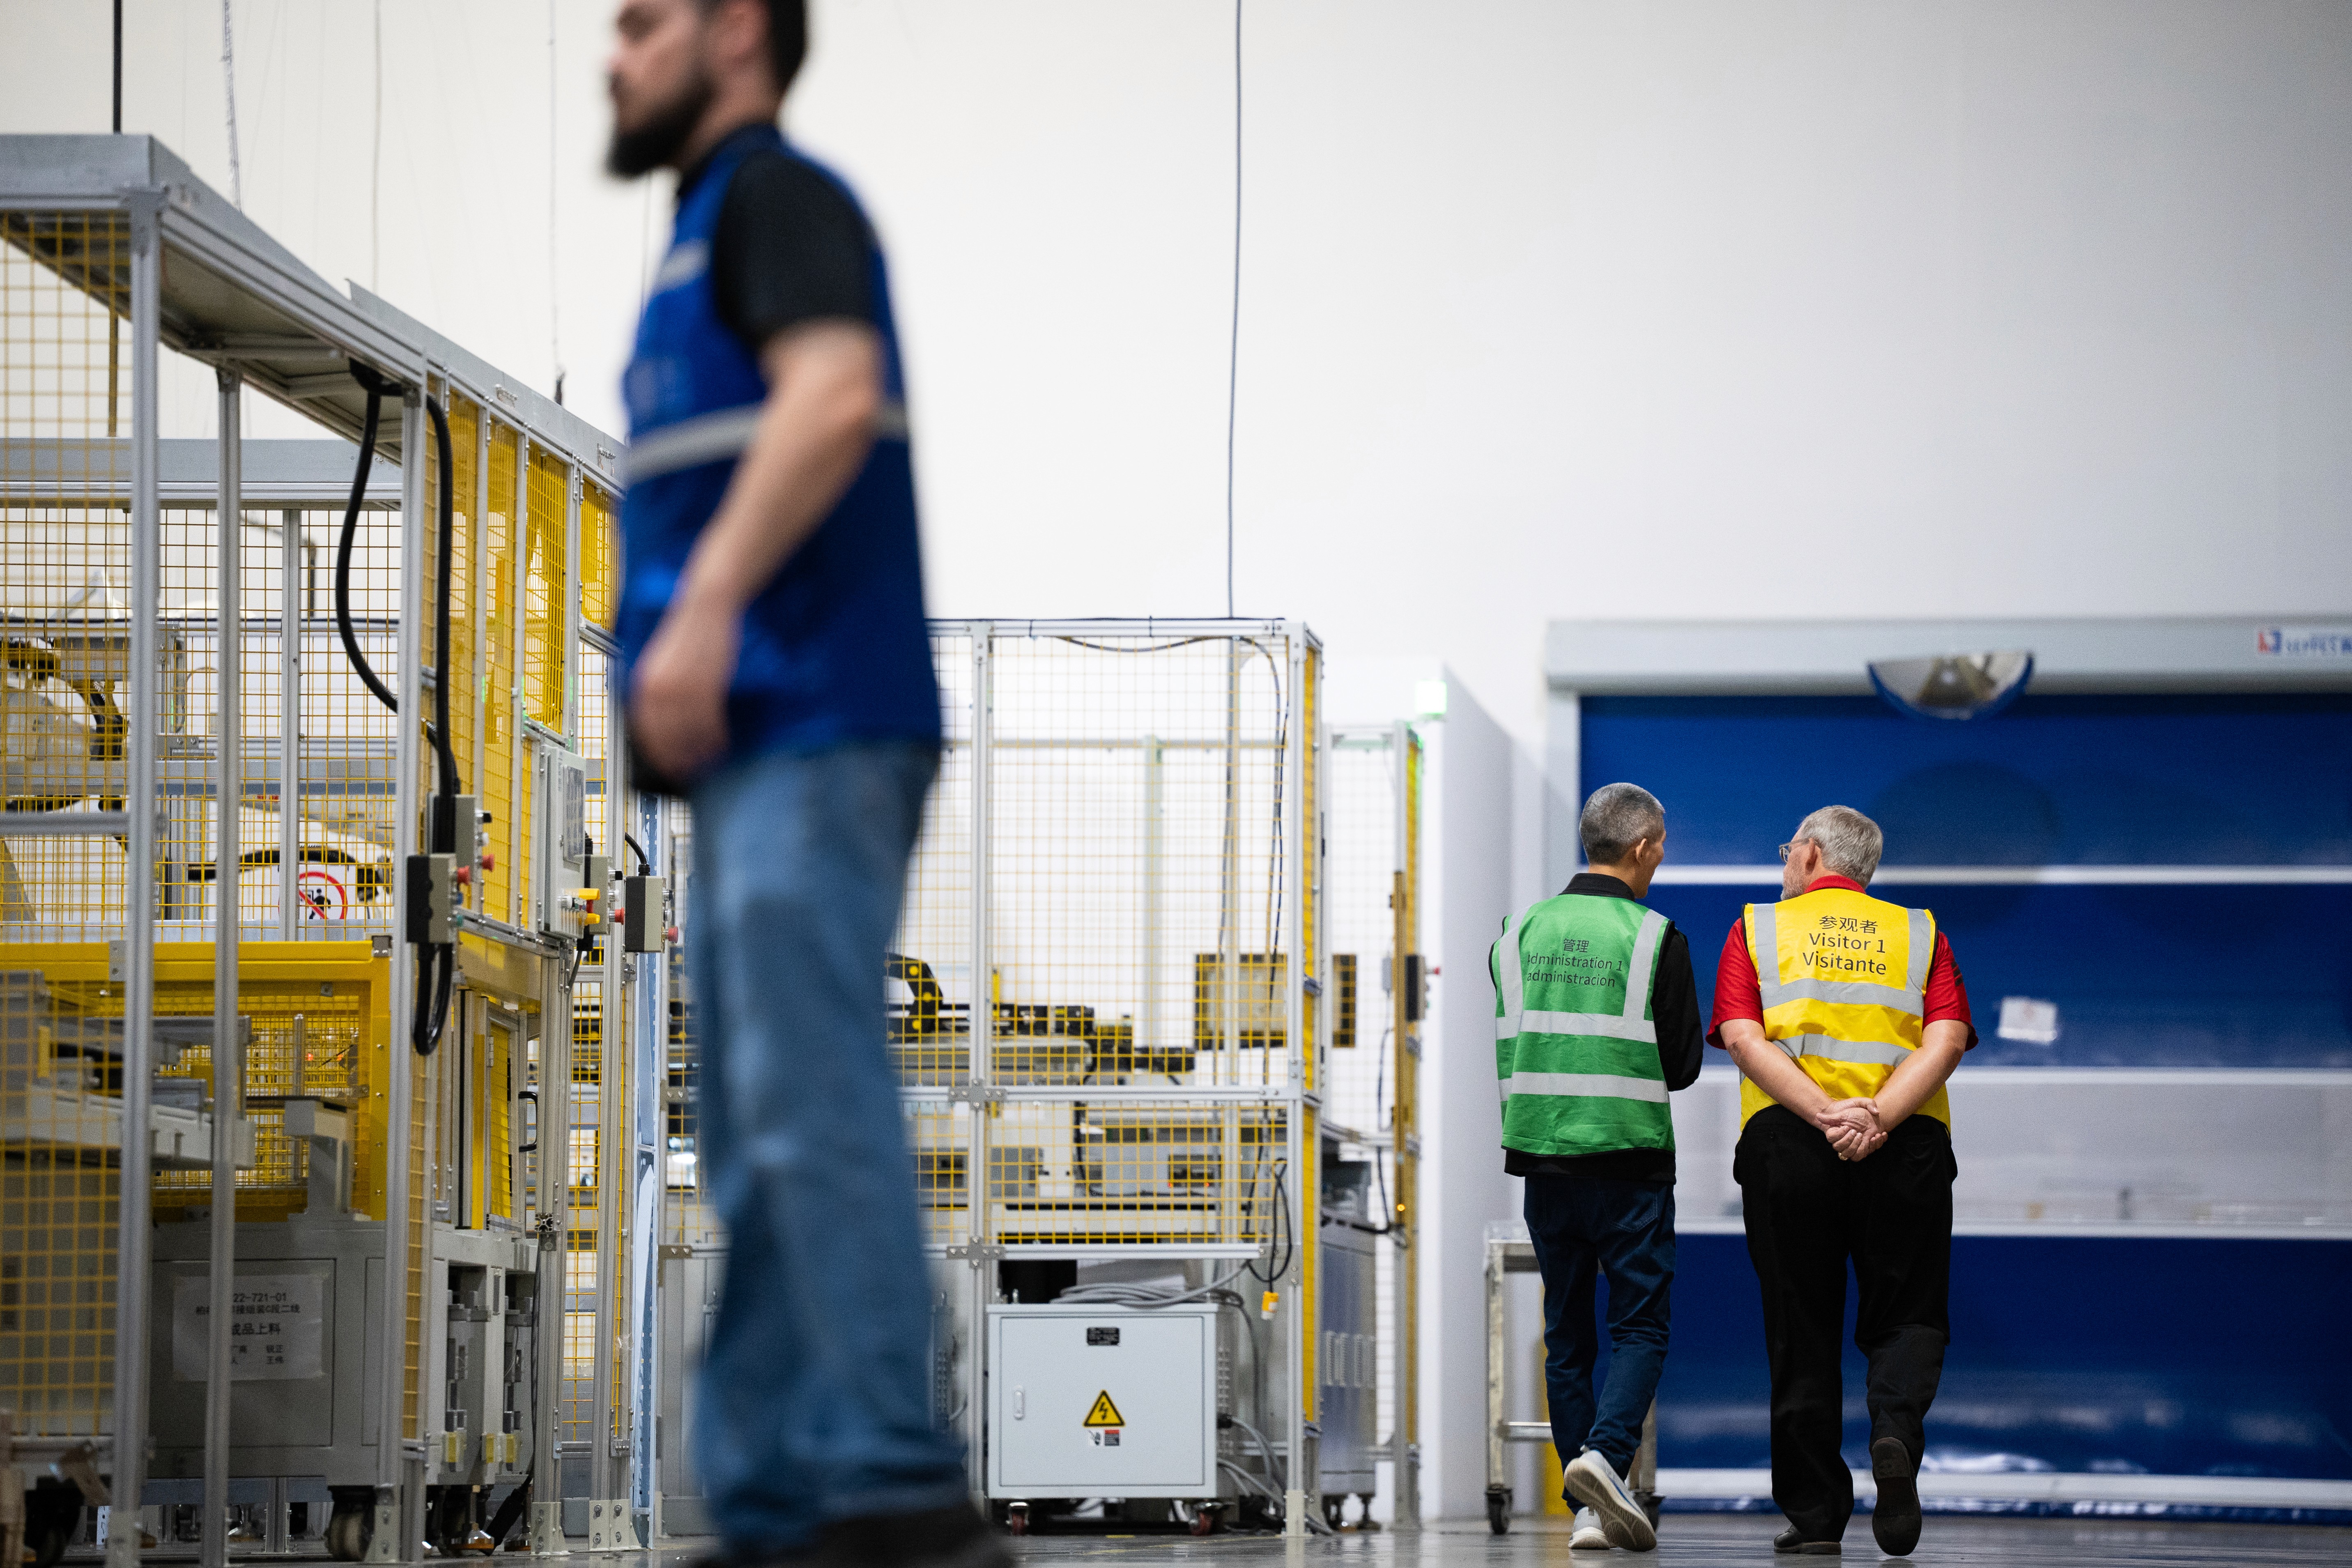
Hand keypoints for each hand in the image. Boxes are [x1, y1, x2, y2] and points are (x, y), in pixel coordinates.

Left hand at [628, 599, 740, 784]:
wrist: (707, 604)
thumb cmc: (687, 630)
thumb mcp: (661, 660)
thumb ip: (657, 687)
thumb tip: (660, 717)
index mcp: (644, 680)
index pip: (644, 729)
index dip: (656, 751)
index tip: (665, 763)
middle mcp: (659, 686)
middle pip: (667, 736)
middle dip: (678, 757)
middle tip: (689, 770)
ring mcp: (684, 686)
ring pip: (689, 732)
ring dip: (699, 751)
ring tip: (709, 759)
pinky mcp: (708, 683)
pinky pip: (710, 720)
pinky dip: (716, 736)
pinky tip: (721, 741)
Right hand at [1816, 1098, 1885, 1161]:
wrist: (1869, 1113)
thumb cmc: (1853, 1110)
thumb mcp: (1843, 1112)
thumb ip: (1832, 1116)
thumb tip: (1818, 1115)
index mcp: (1836, 1133)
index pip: (1832, 1140)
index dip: (1840, 1135)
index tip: (1848, 1127)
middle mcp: (1844, 1142)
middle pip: (1844, 1152)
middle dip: (1852, 1143)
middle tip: (1859, 1133)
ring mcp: (1855, 1146)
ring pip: (1855, 1157)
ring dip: (1863, 1147)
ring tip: (1872, 1136)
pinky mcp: (1866, 1147)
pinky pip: (1868, 1153)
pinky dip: (1876, 1144)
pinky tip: (1879, 1134)